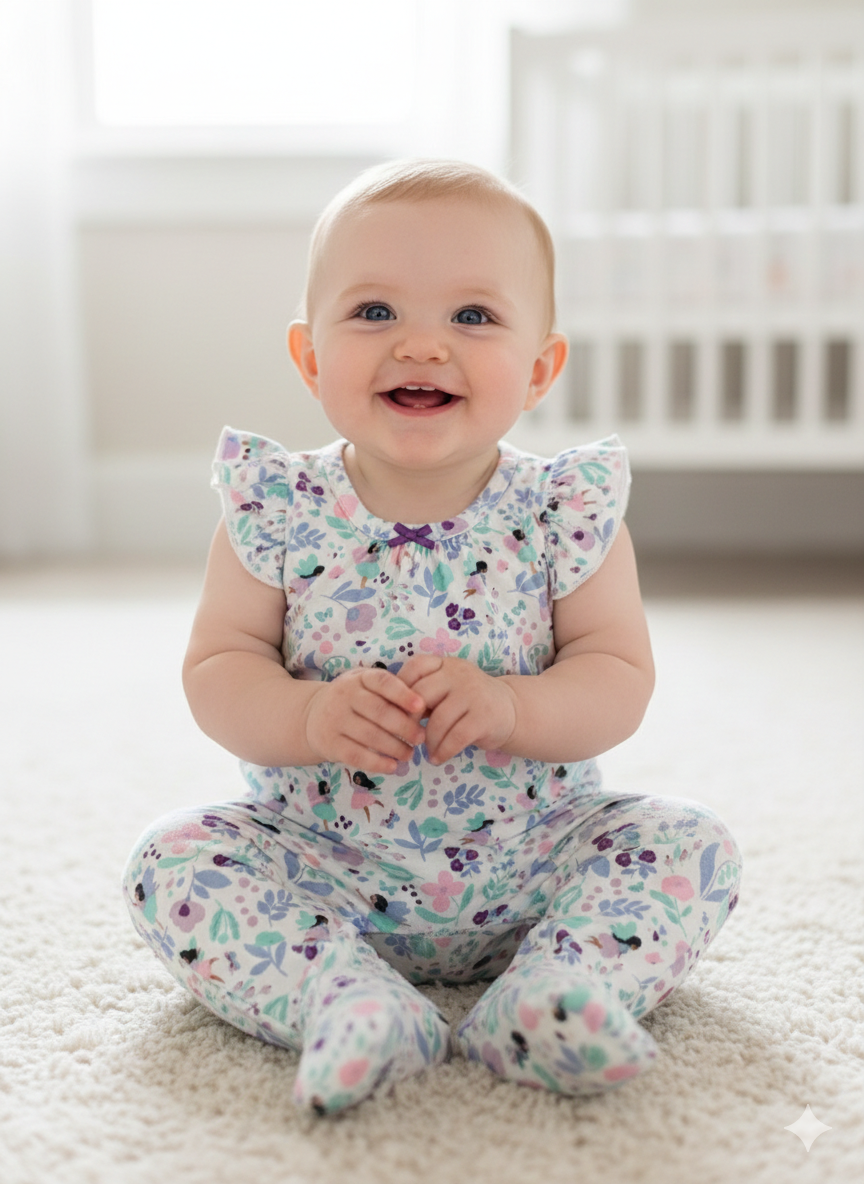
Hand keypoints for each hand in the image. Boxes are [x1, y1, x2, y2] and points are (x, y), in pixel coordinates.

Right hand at [303, 668, 425, 774]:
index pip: (382, 682)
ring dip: (395, 747)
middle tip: (420, 737)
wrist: (312, 715)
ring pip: (370, 735)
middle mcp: (344, 696)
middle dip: (404, 726)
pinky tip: (392, 767)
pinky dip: (377, 763)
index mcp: (359, 679)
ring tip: (409, 754)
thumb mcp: (366, 686)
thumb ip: (390, 693)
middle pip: (379, 711)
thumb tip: (423, 709)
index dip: (403, 694)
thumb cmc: (353, 700)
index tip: (421, 706)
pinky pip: (356, 755)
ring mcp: (334, 720)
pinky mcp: (329, 743)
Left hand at [397, 655, 516, 764]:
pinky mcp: (484, 717)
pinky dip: (443, 751)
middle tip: (405, 736)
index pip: (416, 666)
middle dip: (409, 719)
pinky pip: (455, 738)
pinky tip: (438, 758)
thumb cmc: (467, 701)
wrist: (510, 710)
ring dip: (428, 741)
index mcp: (445, 664)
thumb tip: (387, 710)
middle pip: (422, 695)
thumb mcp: (446, 688)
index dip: (400, 688)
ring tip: (426, 751)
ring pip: (438, 721)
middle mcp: (459, 674)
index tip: (394, 710)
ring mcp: (473, 694)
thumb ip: (422, 692)